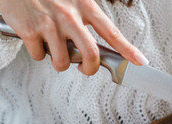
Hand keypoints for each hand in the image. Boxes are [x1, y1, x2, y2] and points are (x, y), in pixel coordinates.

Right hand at [0, 0, 148, 75]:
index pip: (112, 32)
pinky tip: (35, 39)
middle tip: (83, 68)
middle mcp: (69, 15)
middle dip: (88, 68)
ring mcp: (50, 24)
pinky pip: (39, 56)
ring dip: (58, 62)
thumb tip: (93, 45)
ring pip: (62, 62)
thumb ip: (85, 17)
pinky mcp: (30, 31)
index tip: (140, 62)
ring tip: (53, 48)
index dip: (128, 50)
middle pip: (90, 54)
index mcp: (84, 5)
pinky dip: (38, 53)